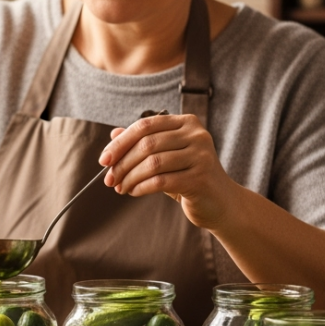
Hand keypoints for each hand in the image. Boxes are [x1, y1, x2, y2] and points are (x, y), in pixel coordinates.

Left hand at [98, 113, 237, 227]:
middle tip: (110, 179)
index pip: (146, 125)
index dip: (121, 142)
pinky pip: (161, 181)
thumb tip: (114, 134)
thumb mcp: (165, 156)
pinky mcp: (200, 179)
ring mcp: (201, 156)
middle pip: (147, 144)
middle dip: (122, 163)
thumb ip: (143, 143)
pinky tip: (134, 192)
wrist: (220, 203)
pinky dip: (141, 187)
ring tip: (121, 188)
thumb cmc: (189, 177)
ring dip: (130, 177)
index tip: (104, 159)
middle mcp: (196, 135)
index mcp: (187, 123)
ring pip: (152, 163)